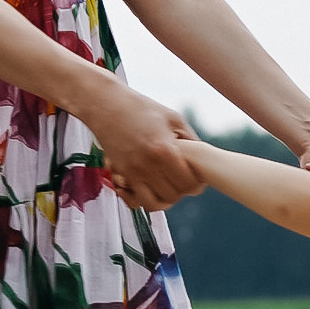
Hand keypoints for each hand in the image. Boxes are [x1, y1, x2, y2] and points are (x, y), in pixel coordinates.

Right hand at [84, 85, 204, 207]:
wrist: (105, 104)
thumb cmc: (141, 108)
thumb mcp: (173, 119)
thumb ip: (191, 141)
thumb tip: (204, 161)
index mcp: (165, 150)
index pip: (188, 183)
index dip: (196, 185)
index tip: (196, 180)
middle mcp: (148, 164)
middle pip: (173, 196)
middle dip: (181, 192)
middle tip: (182, 182)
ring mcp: (132, 171)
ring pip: (154, 204)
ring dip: (162, 199)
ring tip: (166, 187)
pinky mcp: (120, 173)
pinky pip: (134, 200)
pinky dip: (143, 199)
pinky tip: (149, 187)